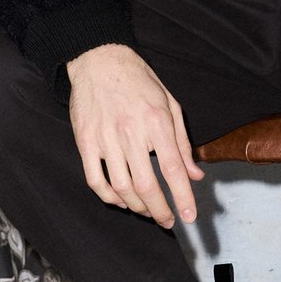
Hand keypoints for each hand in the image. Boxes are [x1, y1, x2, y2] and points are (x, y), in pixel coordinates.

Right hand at [68, 44, 202, 226]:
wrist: (100, 60)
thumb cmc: (139, 81)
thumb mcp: (170, 104)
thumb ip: (182, 142)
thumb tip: (194, 174)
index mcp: (157, 121)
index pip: (173, 168)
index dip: (182, 196)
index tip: (189, 216)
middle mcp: (131, 132)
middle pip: (146, 184)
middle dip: (159, 209)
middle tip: (168, 221)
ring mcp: (105, 138)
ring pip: (121, 187)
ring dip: (136, 206)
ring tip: (147, 211)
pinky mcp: (85, 141)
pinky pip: (95, 180)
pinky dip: (109, 197)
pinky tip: (121, 200)